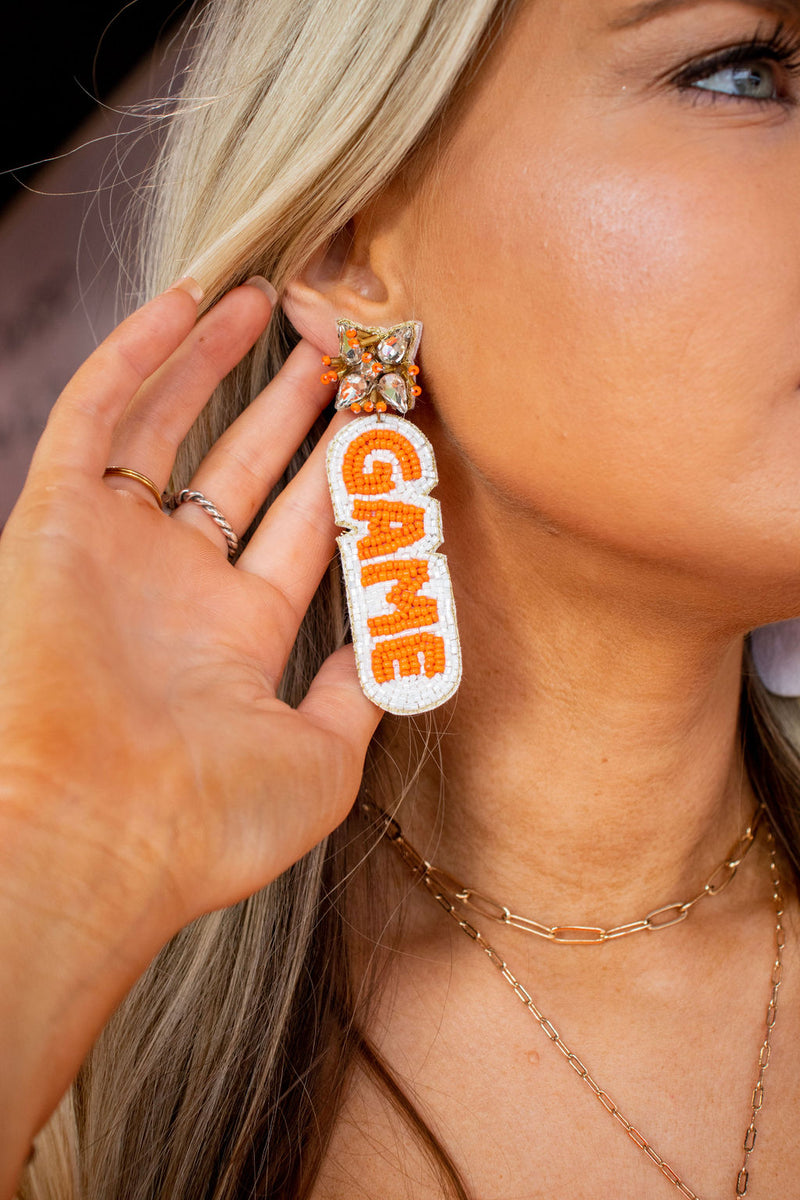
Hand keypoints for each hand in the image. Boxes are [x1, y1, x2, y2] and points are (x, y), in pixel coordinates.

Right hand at [0, 278, 381, 1186]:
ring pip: (169, 430)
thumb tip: (385, 646)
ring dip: (217, 364)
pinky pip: (96, 417)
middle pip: (244, 472)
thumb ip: (357, 694)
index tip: (391, 420)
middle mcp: (174, 590)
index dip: (347, 473)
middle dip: (294, 410)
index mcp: (235, 639)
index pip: (303, 531)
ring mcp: (114, 553)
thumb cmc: (207, 825)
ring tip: (270, 301)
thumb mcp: (321, 763)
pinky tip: (189, 301)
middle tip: (342, 350)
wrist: (94, 842)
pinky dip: (138, 357)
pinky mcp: (53, 523)